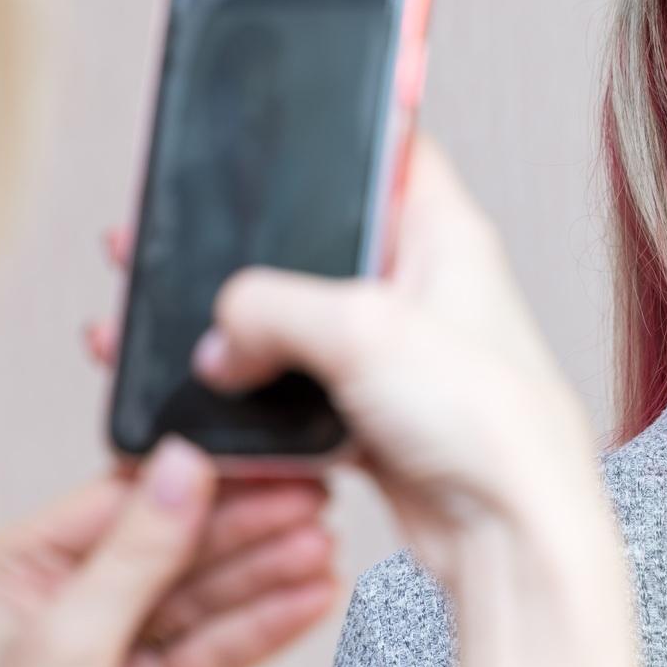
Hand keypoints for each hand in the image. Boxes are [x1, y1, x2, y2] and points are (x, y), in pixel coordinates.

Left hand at [0, 447, 336, 666]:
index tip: (261, 465)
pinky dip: (262, 628)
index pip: (121, 503)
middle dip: (245, 530)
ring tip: (324, 552)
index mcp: (16, 567)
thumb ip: (135, 549)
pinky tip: (309, 602)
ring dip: (266, 575)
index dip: (198, 483)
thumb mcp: (65, 638)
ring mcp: (110, 649)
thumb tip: (181, 462)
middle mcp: (63, 600)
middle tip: (312, 505)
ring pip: (201, 598)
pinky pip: (212, 650)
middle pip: (172, 547)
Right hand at [196, 135, 659, 666]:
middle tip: (164, 239)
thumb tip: (219, 336)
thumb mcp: (363, 330)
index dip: (331, 135)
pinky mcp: (376, 420)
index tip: (265, 129)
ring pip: (297, 329)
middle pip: (316, 247)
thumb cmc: (486, 422)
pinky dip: (254, 401)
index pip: (389, 150)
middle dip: (242, 252)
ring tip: (154, 322)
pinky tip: (202, 398)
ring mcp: (398, 357)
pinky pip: (297, 398)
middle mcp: (422, 289)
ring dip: (235, 334)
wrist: (512, 536)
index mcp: (443, 234)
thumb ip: (271, 311)